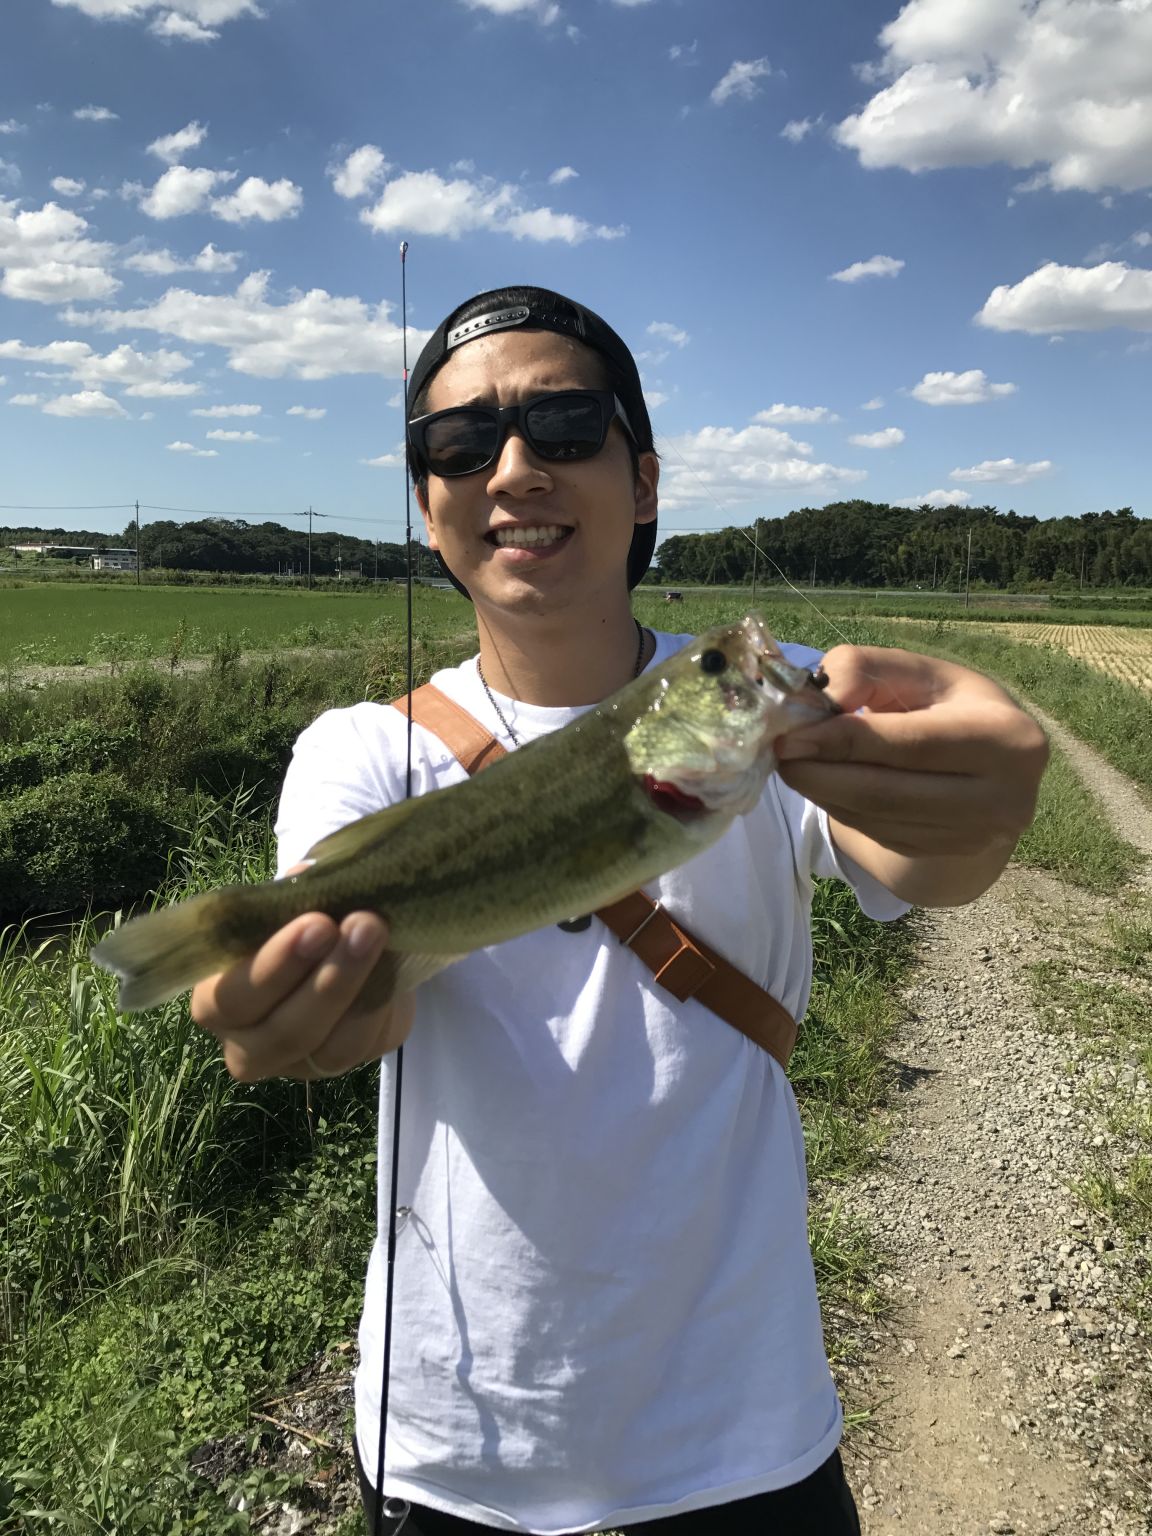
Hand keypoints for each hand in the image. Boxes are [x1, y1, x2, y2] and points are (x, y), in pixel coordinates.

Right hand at [191, 866, 414, 1080]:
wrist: (344, 944)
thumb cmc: (297, 919)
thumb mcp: (290, 904)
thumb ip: (290, 898)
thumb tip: (303, 878)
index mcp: (216, 999)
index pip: (228, 999)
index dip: (273, 966)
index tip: (317, 922)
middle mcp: (247, 1042)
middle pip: (277, 1035)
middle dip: (324, 982)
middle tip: (361, 925)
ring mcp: (296, 1063)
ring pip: (326, 1049)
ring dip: (360, 989)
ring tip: (379, 935)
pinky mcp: (341, 1064)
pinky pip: (363, 1046)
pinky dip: (381, 1005)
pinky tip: (392, 963)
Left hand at [773, 646, 1048, 901]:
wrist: (990, 766)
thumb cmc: (947, 705)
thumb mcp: (917, 672)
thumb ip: (866, 669)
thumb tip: (820, 700)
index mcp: (1007, 737)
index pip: (912, 744)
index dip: (845, 742)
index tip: (789, 738)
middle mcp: (1002, 797)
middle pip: (889, 792)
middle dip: (822, 774)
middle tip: (779, 755)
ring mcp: (978, 836)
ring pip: (877, 819)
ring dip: (824, 793)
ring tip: (794, 765)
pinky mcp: (950, 855)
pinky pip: (879, 835)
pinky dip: (841, 809)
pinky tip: (825, 785)